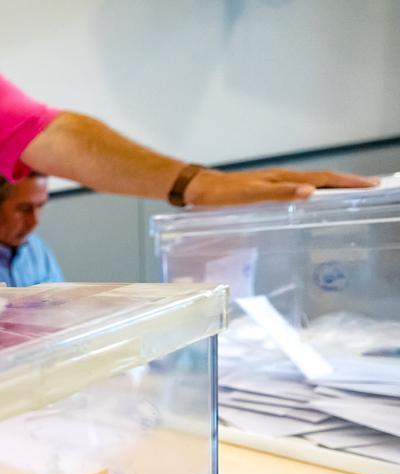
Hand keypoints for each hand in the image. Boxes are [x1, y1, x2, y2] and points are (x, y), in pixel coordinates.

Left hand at [184, 168, 377, 206]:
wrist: (197, 189)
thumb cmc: (219, 195)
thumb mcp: (248, 196)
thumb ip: (277, 195)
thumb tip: (310, 193)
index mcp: (281, 178)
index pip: (322, 179)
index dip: (346, 183)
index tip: (371, 186)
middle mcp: (281, 178)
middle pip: (321, 179)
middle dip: (347, 183)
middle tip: (371, 189)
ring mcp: (273, 183)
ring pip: (310, 183)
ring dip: (332, 187)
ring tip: (351, 194)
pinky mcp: (265, 189)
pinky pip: (297, 189)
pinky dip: (313, 192)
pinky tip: (314, 200)